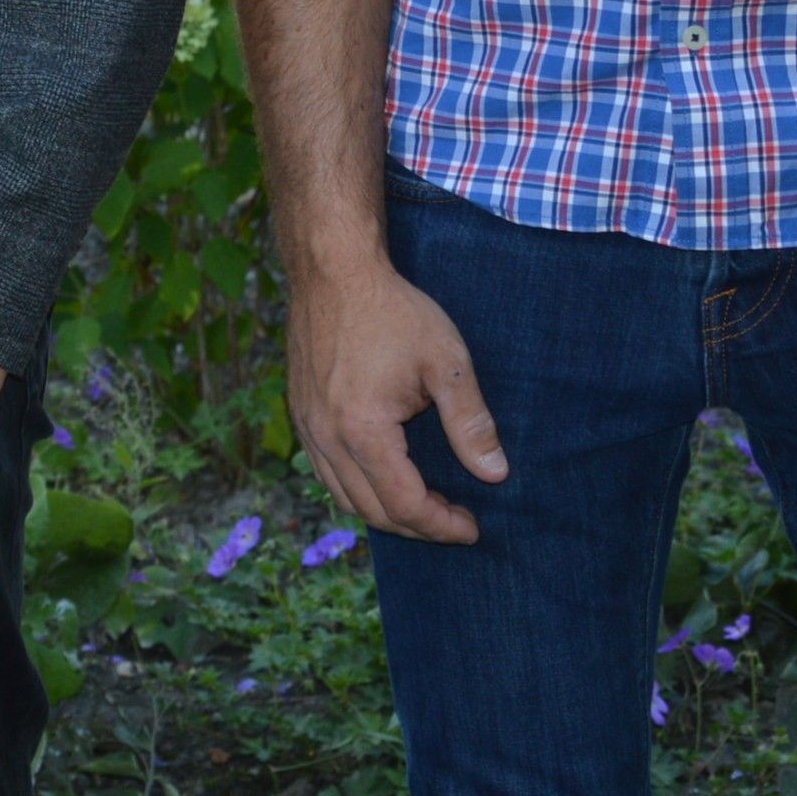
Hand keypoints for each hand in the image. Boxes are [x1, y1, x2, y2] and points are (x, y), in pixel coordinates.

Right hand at [286, 253, 505, 542]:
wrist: (332, 269)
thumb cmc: (392, 310)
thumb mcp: (446, 361)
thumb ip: (471, 422)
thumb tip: (495, 474)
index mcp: (363, 429)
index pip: (405, 505)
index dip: (442, 525)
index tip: (473, 526)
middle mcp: (326, 436)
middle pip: (372, 510)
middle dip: (418, 525)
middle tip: (455, 517)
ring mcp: (308, 425)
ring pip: (343, 496)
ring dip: (386, 512)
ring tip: (425, 502)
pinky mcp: (301, 411)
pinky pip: (325, 471)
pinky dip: (357, 489)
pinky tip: (384, 475)